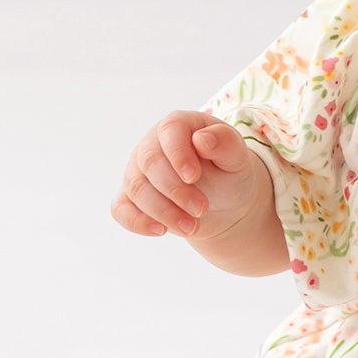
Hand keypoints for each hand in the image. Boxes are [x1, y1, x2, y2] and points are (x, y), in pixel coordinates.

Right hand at [112, 111, 261, 241]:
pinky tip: (160, 231)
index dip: (178, 154)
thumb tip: (202, 139)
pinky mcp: (131, 198)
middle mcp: (152, 145)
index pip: (170, 131)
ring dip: (163, 211)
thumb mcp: (237, 157)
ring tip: (192, 226)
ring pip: (137, 188)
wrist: (223, 202)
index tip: (194, 177)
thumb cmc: (228, 172)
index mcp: (179, 126)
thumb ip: (225, 143)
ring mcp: (137, 171)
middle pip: (150, 162)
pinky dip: (137, 222)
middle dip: (175, 189)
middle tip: (201, 209)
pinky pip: (121, 209)